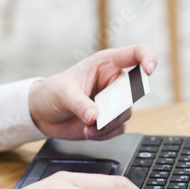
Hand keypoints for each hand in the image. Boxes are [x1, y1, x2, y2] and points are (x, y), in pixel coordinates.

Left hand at [28, 44, 157, 140]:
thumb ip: (80, 104)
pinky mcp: (110, 120)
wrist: (41, 113)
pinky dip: (105, 134)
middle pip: (133, 93)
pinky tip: (89, 133)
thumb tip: (95, 118)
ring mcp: (113, 102)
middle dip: (116, 109)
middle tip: (99, 119)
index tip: (148, 71)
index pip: (137, 53)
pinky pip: (118, 129)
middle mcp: (113, 82)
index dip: (148, 59)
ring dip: (108, 125)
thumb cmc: (52, 92)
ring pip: (125, 114)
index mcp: (106, 63)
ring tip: (88, 129)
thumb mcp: (63, 93)